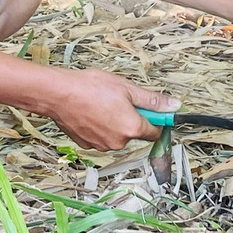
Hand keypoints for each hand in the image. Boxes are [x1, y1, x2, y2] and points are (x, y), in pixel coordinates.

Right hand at [39, 68, 177, 150]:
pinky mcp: (86, 144)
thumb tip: (174, 106)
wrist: (58, 93)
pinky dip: (99, 126)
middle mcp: (118, 142)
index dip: (155, 119)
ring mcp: (101, 145)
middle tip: (119, 99)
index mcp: (132, 128)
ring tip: (101, 103)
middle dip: (131, 118)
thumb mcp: (126, 88)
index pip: (155, 132)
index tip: (150, 109)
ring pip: (116, 135)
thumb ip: (152, 100)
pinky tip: (91, 111)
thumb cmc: (90, 87)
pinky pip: (100, 136)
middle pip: (134, 132)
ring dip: (114, 122)